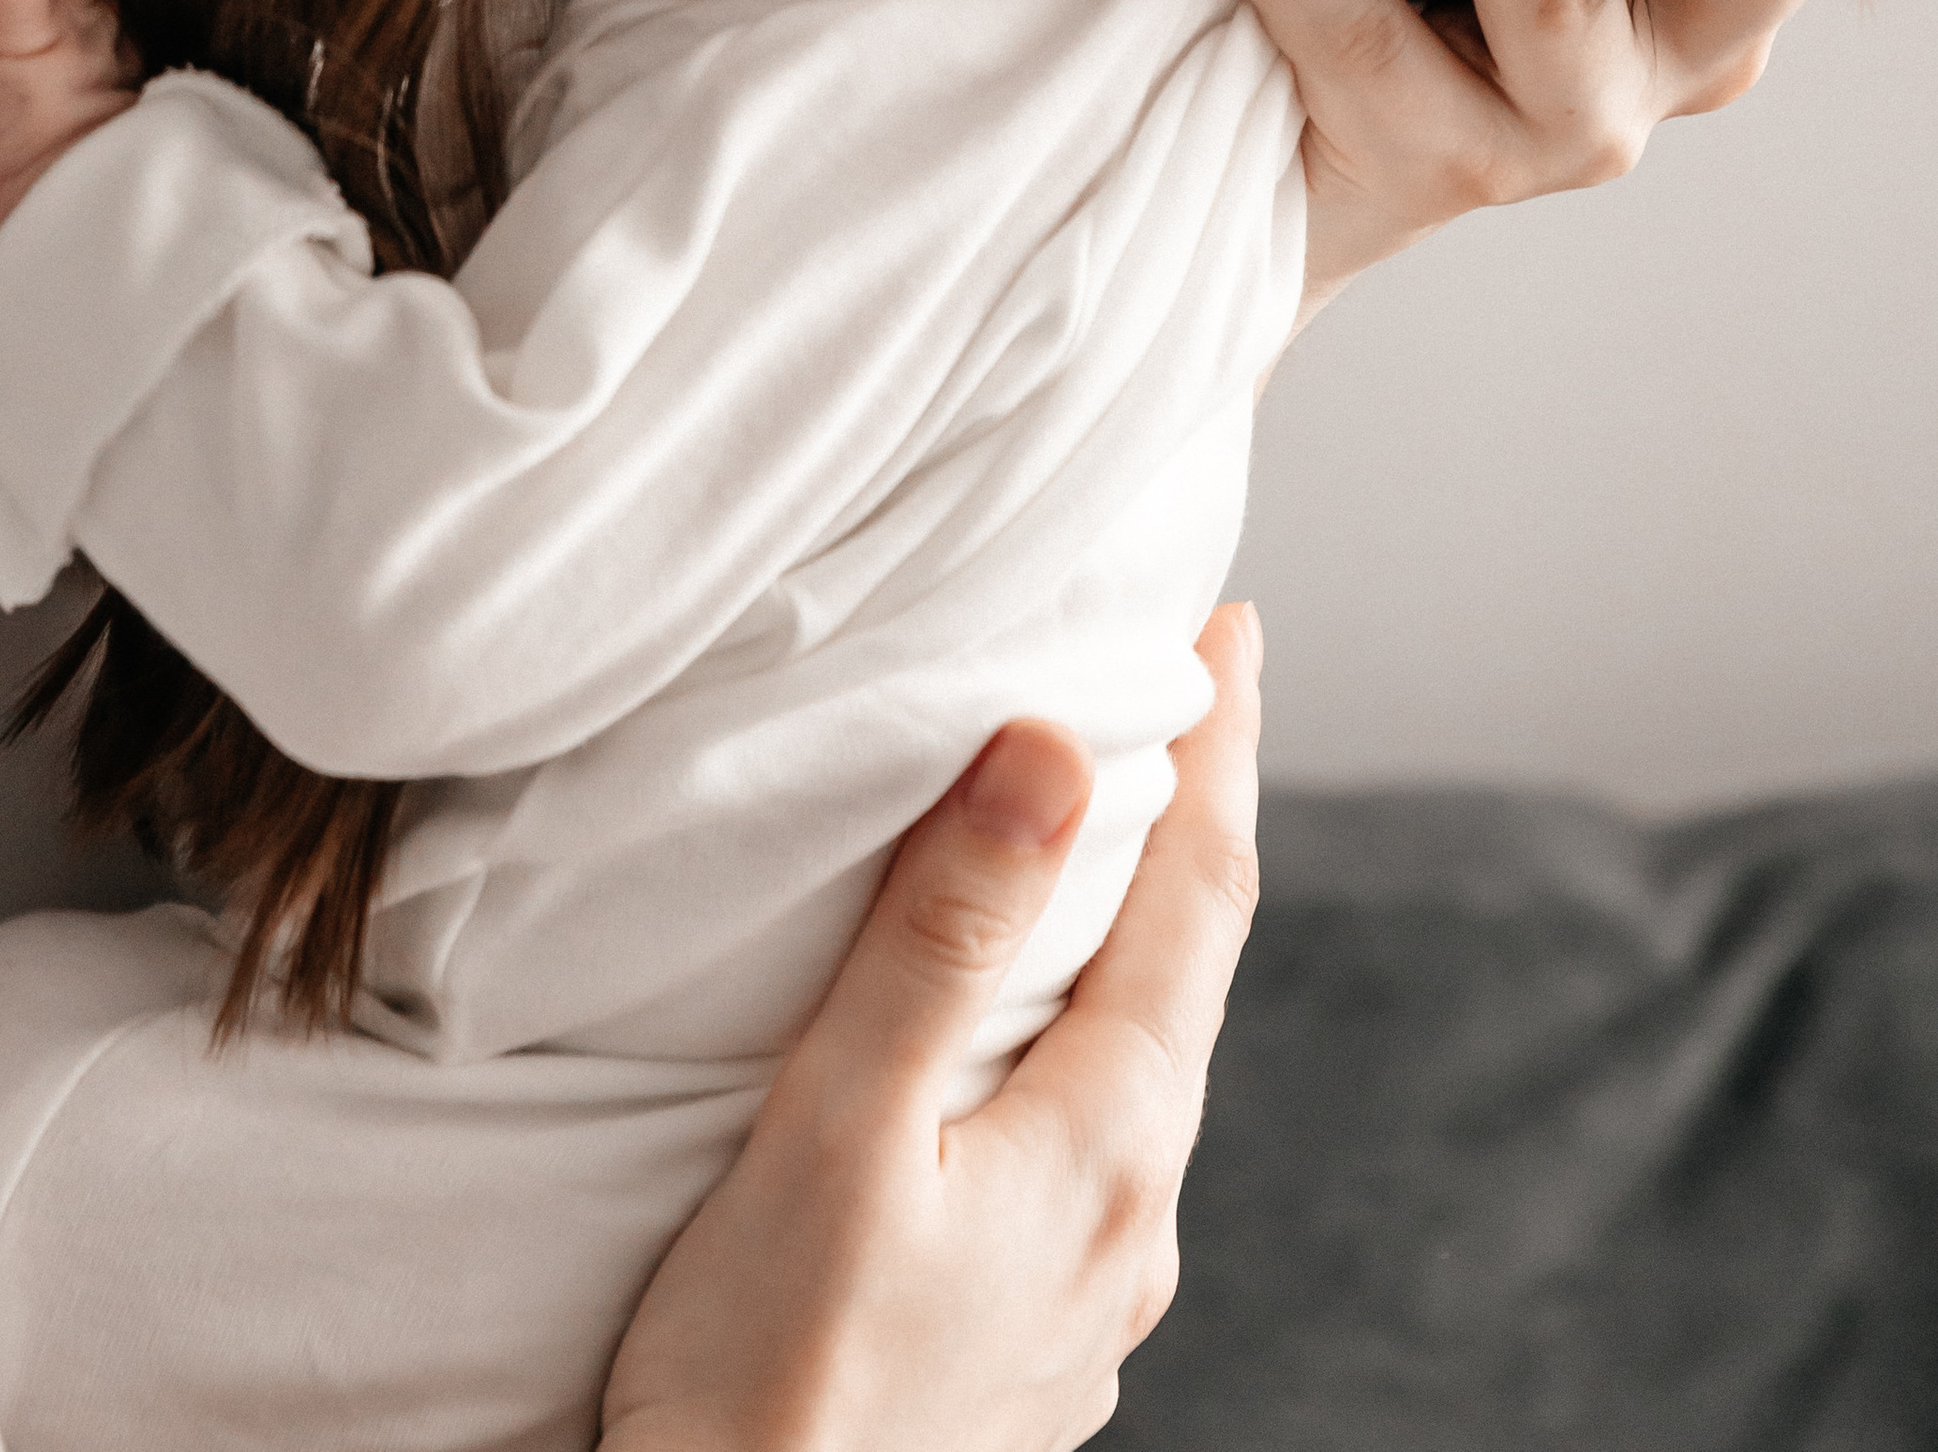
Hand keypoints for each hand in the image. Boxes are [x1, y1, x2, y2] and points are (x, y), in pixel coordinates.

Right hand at [599, 604, 1263, 1451]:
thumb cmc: (769, 1381)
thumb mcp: (840, 1127)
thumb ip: (941, 938)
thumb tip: (1056, 749)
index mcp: (1109, 1145)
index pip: (1199, 895)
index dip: (1220, 748)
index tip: (1233, 627)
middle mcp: (1134, 1221)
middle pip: (1188, 974)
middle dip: (1190, 824)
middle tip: (1182, 693)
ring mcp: (1092, 1297)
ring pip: (1141, 1065)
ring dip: (1136, 935)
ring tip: (1104, 839)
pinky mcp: (1032, 1344)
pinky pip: (1091, 1144)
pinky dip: (1081, 1038)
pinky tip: (1026, 1043)